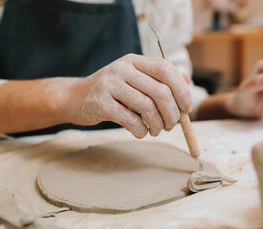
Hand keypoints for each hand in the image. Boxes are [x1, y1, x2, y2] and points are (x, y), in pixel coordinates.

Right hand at [63, 54, 191, 137]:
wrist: (76, 97)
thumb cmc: (112, 91)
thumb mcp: (135, 78)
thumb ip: (159, 78)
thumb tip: (186, 80)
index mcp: (134, 61)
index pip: (165, 69)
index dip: (181, 90)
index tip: (186, 108)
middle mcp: (122, 69)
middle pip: (160, 91)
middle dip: (172, 113)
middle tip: (171, 125)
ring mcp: (110, 85)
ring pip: (147, 107)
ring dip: (158, 124)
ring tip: (156, 130)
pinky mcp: (101, 104)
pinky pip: (130, 120)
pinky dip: (141, 131)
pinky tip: (141, 132)